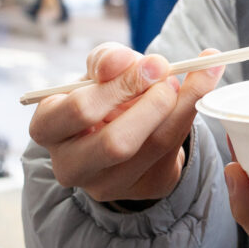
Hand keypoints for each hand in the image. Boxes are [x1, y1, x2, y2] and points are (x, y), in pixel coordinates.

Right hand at [28, 42, 224, 201]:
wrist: (124, 124)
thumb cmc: (103, 92)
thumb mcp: (100, 70)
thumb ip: (107, 59)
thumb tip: (122, 61)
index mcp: (49, 129)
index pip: (79, 111)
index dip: (119, 86)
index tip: (155, 63)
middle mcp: (71, 165)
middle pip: (116, 142)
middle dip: (153, 104)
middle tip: (171, 77)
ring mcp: (106, 184)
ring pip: (153, 146)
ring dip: (180, 106)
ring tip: (189, 78)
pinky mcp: (142, 187)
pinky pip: (174, 152)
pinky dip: (191, 116)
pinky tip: (199, 92)